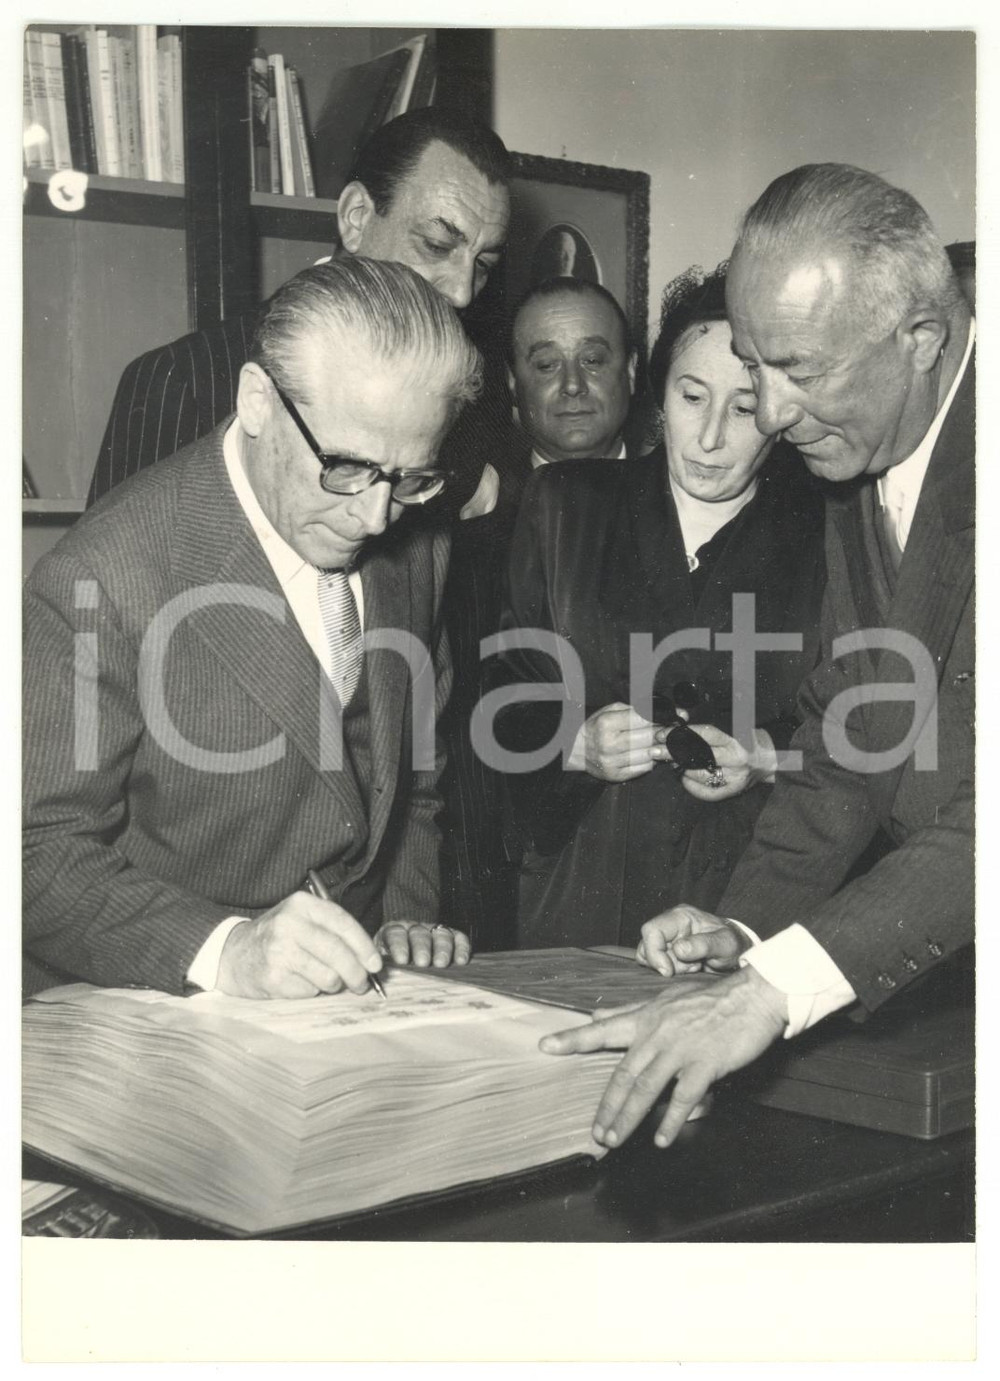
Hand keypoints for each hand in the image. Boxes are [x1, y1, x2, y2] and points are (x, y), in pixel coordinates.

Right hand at [216, 892, 383, 998]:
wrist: (234, 954)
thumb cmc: (278, 938)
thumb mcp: (301, 920)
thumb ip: (332, 932)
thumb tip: (369, 961)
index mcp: (301, 905)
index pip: (343, 923)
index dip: (364, 946)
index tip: (376, 964)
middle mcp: (289, 924)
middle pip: (338, 952)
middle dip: (356, 973)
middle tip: (362, 984)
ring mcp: (279, 951)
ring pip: (328, 977)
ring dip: (333, 985)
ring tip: (325, 981)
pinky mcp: (273, 977)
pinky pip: (309, 991)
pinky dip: (311, 991)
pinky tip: (300, 982)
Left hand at [374, 920, 471, 967]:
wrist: (406, 945)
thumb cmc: (391, 960)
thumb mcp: (381, 960)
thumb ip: (379, 968)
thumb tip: (374, 981)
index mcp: (393, 932)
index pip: (395, 934)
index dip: (399, 945)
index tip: (401, 960)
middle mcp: (414, 928)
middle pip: (419, 934)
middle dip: (421, 948)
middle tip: (423, 962)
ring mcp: (433, 930)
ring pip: (440, 934)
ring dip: (442, 948)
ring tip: (442, 964)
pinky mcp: (450, 935)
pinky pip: (458, 937)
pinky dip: (461, 947)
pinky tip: (461, 961)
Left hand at [539, 966, 786, 1148]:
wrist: (753, 995)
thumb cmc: (712, 997)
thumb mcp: (667, 997)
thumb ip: (633, 1010)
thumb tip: (597, 1014)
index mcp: (647, 1017)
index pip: (603, 1028)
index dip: (573, 1038)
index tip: (545, 1046)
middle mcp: (657, 1033)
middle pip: (623, 1074)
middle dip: (607, 1106)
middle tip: (596, 1132)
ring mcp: (681, 1049)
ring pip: (646, 1089)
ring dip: (629, 1118)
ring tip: (616, 1139)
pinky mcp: (705, 1063)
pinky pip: (683, 1097)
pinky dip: (670, 1119)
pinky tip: (661, 1138)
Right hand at [569, 702, 667, 782]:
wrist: (577, 749)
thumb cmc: (596, 727)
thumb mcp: (610, 710)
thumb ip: (635, 709)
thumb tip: (661, 712)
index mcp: (606, 723)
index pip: (643, 719)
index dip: (660, 718)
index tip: (670, 717)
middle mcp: (608, 744)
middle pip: (648, 738)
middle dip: (662, 733)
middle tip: (669, 730)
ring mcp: (612, 762)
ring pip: (649, 755)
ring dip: (658, 748)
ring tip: (658, 742)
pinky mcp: (616, 776)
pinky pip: (644, 768)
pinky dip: (650, 760)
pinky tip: (647, 753)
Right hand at [635, 904, 747, 975]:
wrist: (736, 951)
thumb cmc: (732, 944)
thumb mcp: (724, 944)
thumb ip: (703, 945)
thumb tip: (678, 949)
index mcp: (680, 916)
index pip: (652, 930)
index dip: (654, 952)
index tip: (668, 971)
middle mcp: (670, 925)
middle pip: (647, 945)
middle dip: (665, 963)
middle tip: (690, 968)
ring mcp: (667, 938)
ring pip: (649, 956)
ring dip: (669, 967)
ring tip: (692, 967)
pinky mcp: (667, 950)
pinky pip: (656, 963)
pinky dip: (670, 970)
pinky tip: (689, 968)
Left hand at [664, 724, 776, 800]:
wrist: (772, 760)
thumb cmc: (751, 738)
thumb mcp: (737, 725)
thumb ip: (713, 726)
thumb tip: (682, 721)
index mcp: (736, 738)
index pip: (704, 733)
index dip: (681, 733)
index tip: (662, 733)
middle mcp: (736, 759)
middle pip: (697, 755)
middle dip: (673, 752)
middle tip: (655, 751)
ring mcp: (735, 777)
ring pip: (700, 775)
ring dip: (682, 769)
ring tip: (672, 762)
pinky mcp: (734, 791)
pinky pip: (708, 793)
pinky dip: (693, 787)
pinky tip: (684, 779)